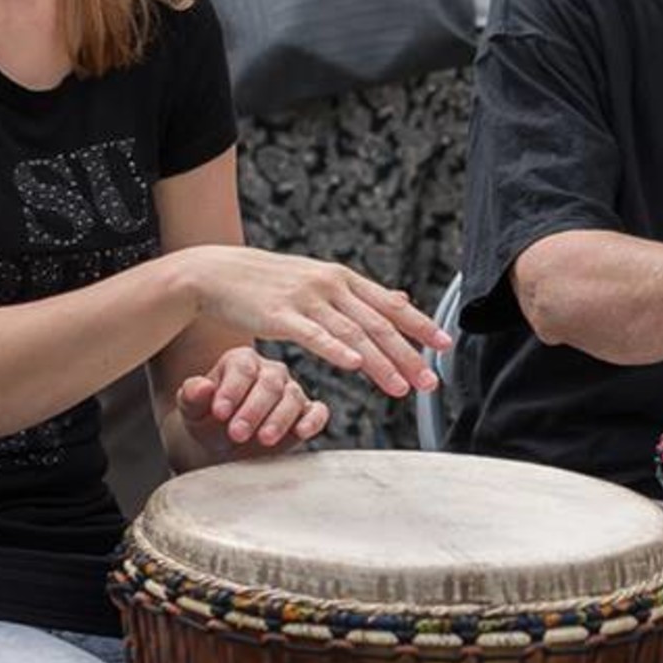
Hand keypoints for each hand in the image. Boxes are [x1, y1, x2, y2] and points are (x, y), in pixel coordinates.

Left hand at [175, 347, 328, 456]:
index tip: (219, 413)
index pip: (242, 369)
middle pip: (269, 384)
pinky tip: (302, 431)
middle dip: (253, 410)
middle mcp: (270, 371)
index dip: (232, 390)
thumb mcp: (192, 409)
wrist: (224, 445)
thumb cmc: (208, 420)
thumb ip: (192, 395)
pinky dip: (313, 420)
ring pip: (292, 397)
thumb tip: (201, 386)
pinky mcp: (307, 412)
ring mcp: (291, 390)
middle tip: (237, 433)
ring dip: (278, 419)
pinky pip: (317, 411)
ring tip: (263, 438)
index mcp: (241, 361)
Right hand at [182, 245, 448, 398]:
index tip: (445, 346)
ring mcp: (306, 299)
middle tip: (430, 381)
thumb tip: (402, 300)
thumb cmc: (268, 283)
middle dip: (408, 355)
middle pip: (378, 324)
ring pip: (353, 335)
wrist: (217, 274)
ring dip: (381, 364)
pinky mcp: (280, 315)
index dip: (420, 325)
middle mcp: (330, 285)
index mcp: (342, 278)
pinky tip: (356, 366)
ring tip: (402, 389)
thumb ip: (360, 295)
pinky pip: (314, 336)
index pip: (390, 305)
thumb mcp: (319, 281)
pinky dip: (337, 350)